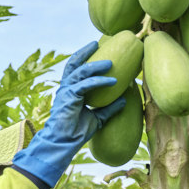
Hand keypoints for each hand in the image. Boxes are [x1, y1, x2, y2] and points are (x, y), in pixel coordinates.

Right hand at [12, 42, 124, 187]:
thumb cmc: (77, 133)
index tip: (96, 49)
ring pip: (80, 71)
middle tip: (96, 43)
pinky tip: (112, 80)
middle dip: (85, 52)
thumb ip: (109, 108)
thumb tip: (125, 99)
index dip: (85, 58)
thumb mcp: (98, 118)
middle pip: (74, 63)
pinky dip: (98, 81)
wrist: (64, 144)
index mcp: (71, 90)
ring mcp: (66, 91)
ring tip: (111, 63)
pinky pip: (85, 85)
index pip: (77, 69)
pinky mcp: (69, 97)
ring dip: (96, 65)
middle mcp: (67, 88)